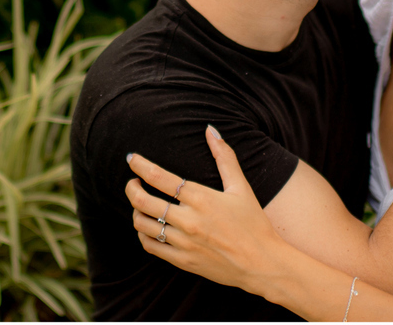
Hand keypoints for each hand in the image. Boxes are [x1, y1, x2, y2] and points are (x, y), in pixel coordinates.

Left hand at [124, 125, 286, 293]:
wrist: (262, 263)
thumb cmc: (253, 223)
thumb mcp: (241, 187)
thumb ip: (225, 157)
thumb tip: (210, 129)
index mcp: (201, 198)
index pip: (159, 177)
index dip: (140, 165)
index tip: (131, 158)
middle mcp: (188, 220)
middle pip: (142, 201)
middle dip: (131, 187)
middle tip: (132, 182)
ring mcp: (183, 242)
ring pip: (142, 224)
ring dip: (135, 210)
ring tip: (141, 204)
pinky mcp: (182, 261)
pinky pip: (150, 246)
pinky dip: (143, 234)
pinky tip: (149, 226)